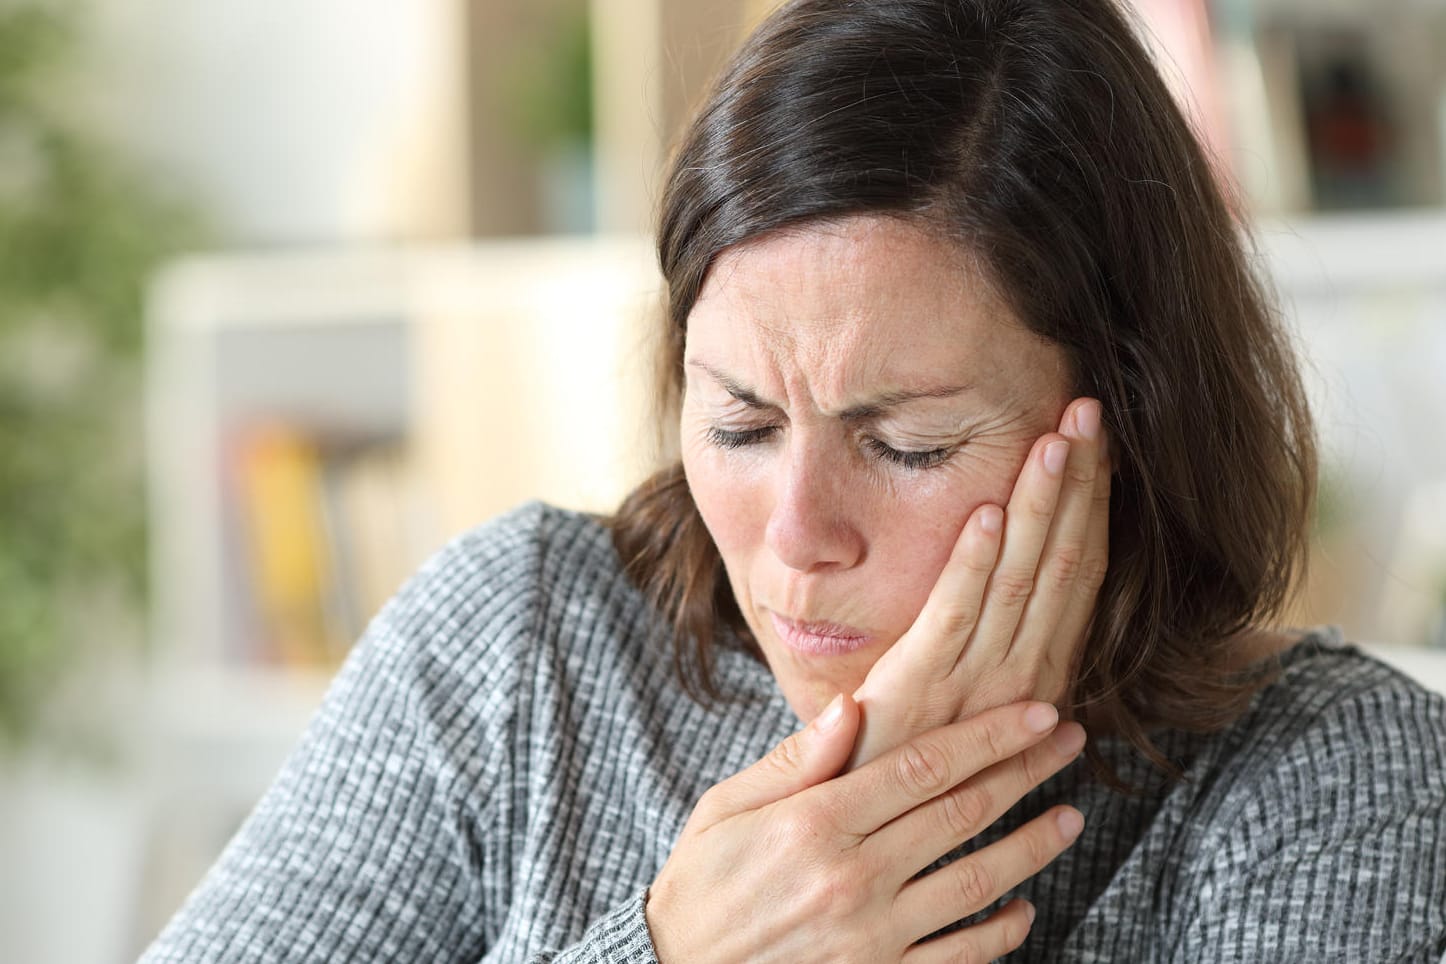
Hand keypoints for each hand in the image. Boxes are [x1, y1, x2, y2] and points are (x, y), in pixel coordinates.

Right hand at [645, 696, 1086, 962]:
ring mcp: (872, 935)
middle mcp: (853, 876)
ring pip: (975, 883)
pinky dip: (998, 933)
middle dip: (1025, 772)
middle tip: (1071, 742)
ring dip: (1032, 848)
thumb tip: (853, 706)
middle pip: (961, 814)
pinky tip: (1022, 909)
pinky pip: (957, 956)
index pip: (924, 766)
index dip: (989, 736)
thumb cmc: (700, 886)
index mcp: (817, 822)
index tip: (1036, 711)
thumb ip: (795, 760)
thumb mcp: (726, 809)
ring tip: (1070, 818)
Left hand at [848, 398, 1109, 768]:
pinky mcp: (920, 686)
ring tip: (1054, 439)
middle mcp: (1023, 674)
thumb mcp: (976, 709)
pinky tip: (985, 510)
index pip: (1078, 573)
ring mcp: (975, 681)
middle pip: (1062, 562)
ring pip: (1019, 577)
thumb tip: (1050, 665)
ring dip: (1038, 506)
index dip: (1092, 504)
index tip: (1100, 442)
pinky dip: (971, 561)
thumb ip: (1006, 670)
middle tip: (1089, 410)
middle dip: (1077, 483)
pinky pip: (954, 613)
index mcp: (1040, 673)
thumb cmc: (916, 759)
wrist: (871, 829)